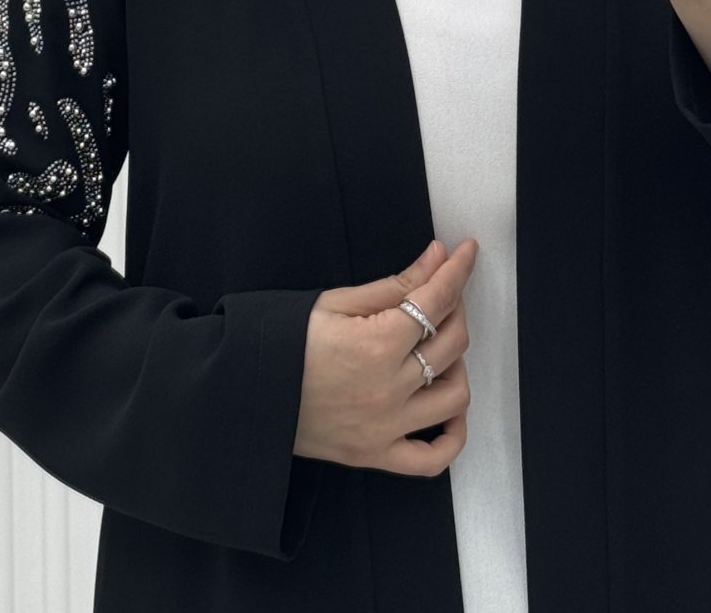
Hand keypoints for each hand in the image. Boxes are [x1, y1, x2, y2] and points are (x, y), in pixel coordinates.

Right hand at [293, 237, 477, 476]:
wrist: (243, 391)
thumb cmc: (284, 339)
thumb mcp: (336, 302)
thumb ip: (395, 284)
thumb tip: (437, 257)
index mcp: (376, 344)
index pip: (436, 300)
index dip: (457, 270)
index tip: (467, 252)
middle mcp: (388, 388)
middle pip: (452, 342)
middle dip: (454, 307)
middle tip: (439, 293)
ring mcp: (385, 427)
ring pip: (455, 396)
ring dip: (456, 365)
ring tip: (436, 348)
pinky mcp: (376, 455)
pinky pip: (433, 459)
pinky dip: (452, 435)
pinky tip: (446, 408)